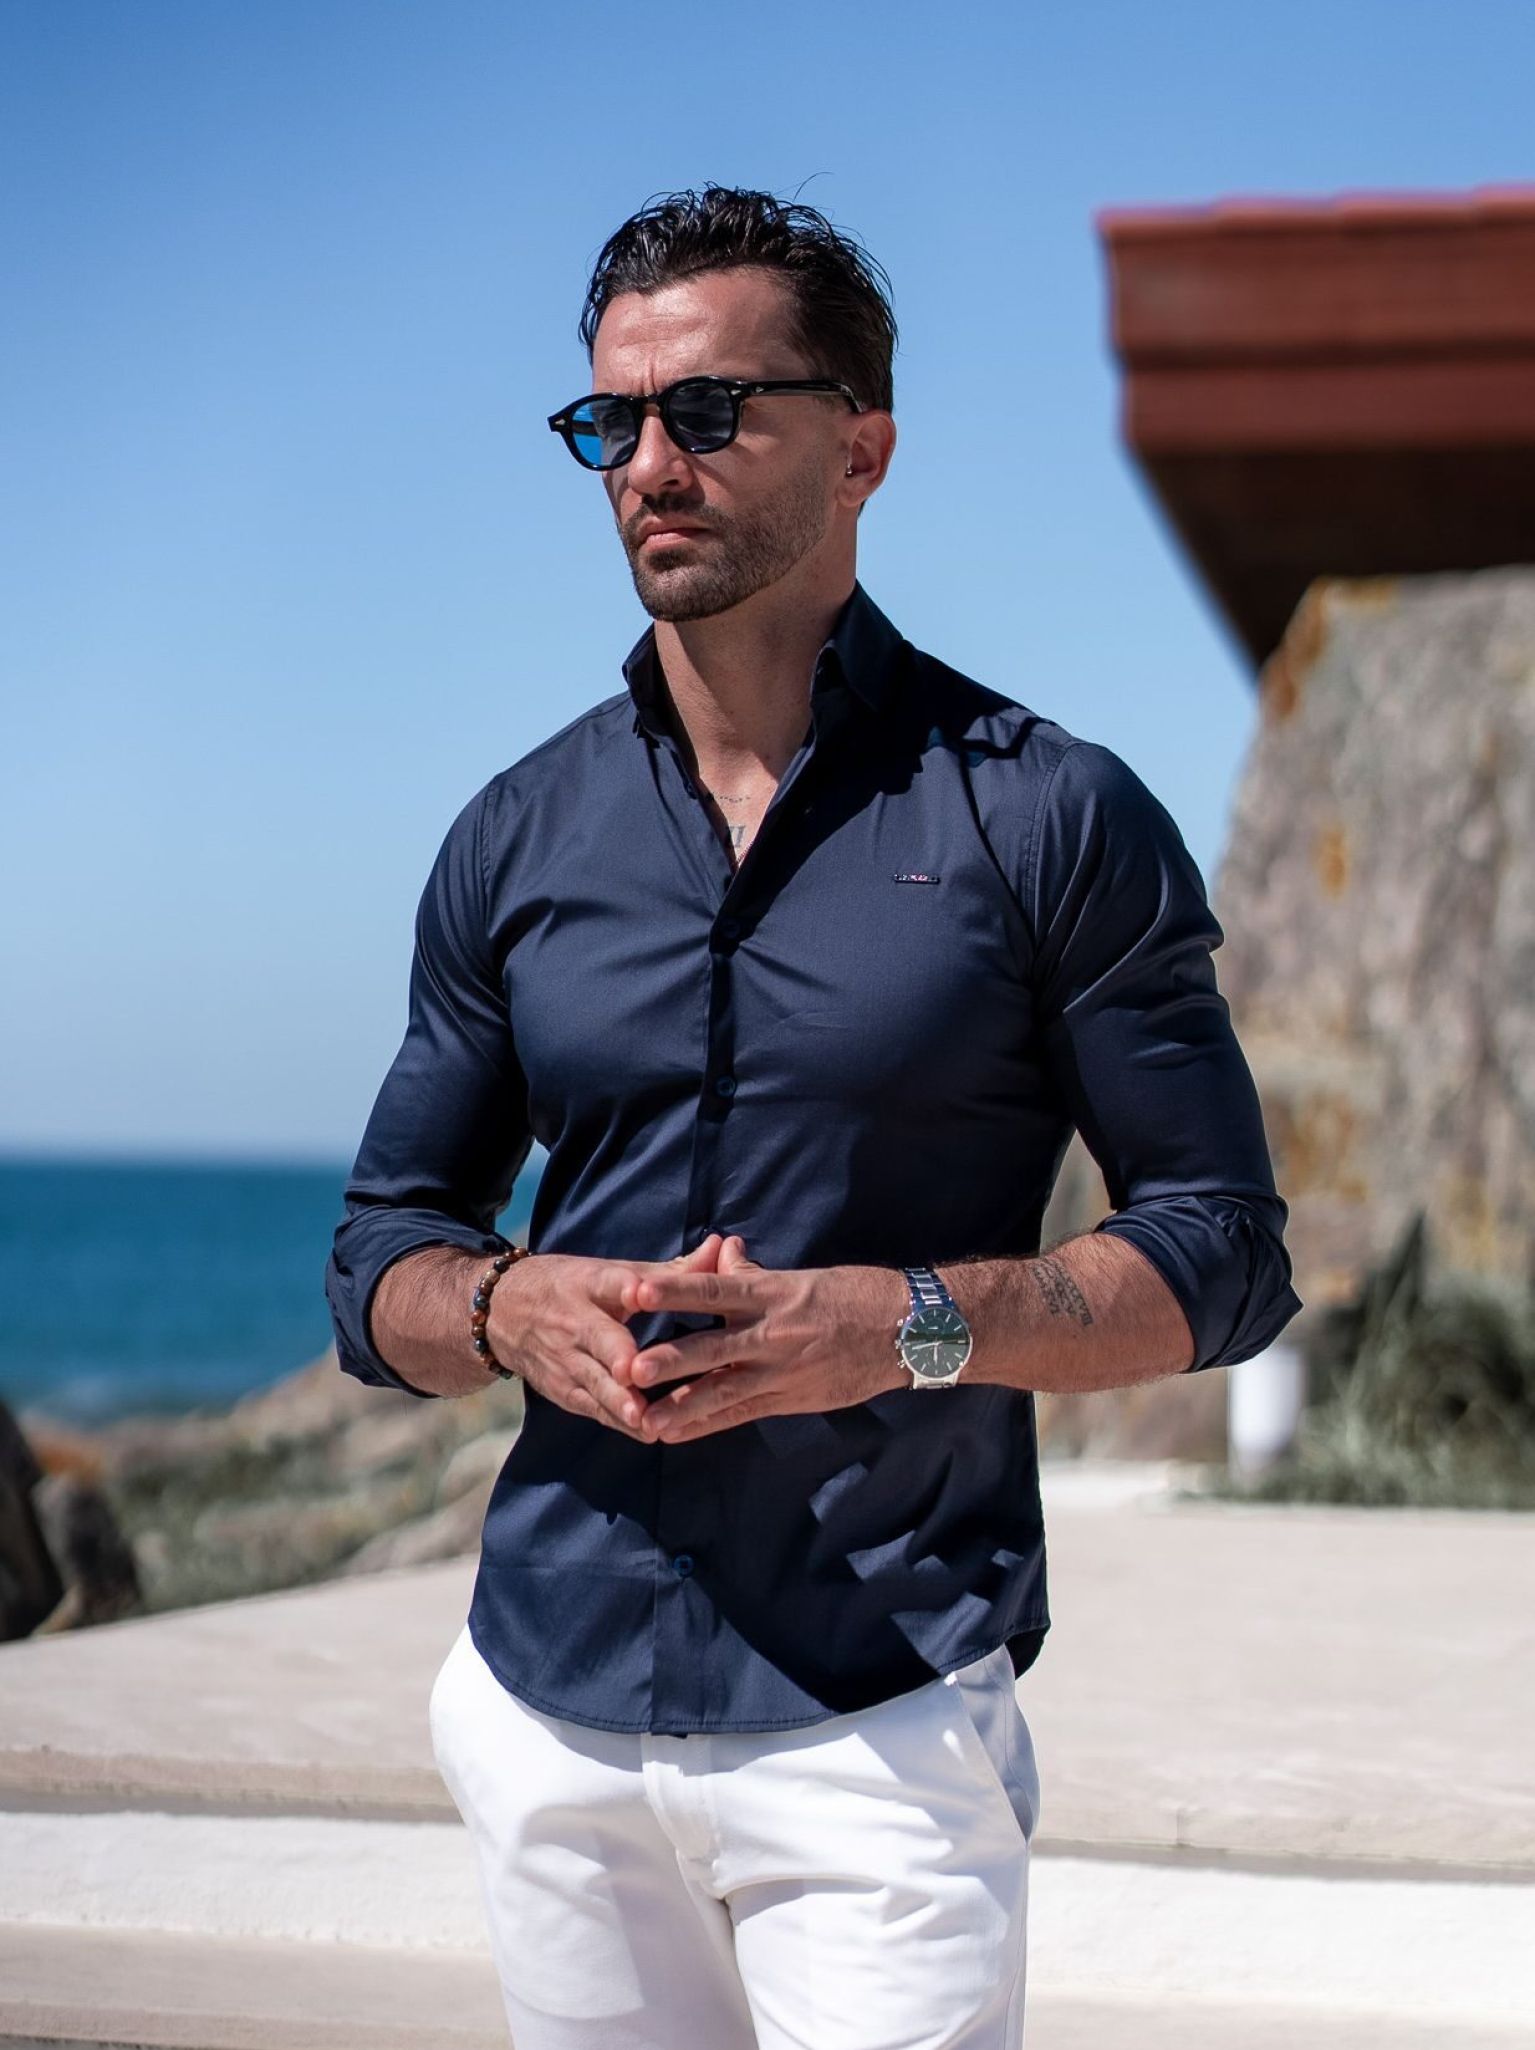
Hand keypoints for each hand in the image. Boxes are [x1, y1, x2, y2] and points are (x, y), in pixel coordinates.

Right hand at [487, 1234, 728, 1439]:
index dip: (624, 1288)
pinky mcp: (564, 1391)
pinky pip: (593, 1408)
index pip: (608, 1283)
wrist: (501, 1313)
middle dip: (616, 1356)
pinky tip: (647, 1432)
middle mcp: (575, 1322)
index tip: (639, 1292)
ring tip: (646, 1419)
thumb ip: (671, 1271)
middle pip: (598, 1339)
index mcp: (592, 1284)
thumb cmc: (574, 1288)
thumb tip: (723, 1248)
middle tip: (636, 1370)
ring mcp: (566, 1360)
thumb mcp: (613, 1272)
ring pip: (595, 1382)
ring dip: (619, 1401)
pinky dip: (618, 1420)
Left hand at [620, 1250, 909, 1442]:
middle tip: (629, 1369)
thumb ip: (754, 1274)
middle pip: (710, 1348)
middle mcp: (771, 1334)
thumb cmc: (853, 1295)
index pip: (712, 1290)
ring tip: (644, 1419)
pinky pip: (741, 1413)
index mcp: (771, 1294)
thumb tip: (720, 1252)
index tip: (636, 1290)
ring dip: (681, 1406)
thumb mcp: (802, 1277)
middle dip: (669, 1361)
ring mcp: (780, 1371)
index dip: (674, 1291)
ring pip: (721, 1391)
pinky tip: (677, 1432)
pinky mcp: (790, 1398)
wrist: (906, 1331)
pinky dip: (707, 1424)